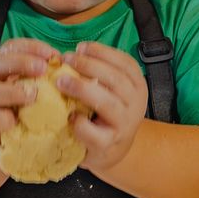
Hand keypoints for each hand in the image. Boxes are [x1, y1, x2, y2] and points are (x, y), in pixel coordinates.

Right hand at [0, 38, 58, 155]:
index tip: (52, 54)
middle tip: (43, 68)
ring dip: (10, 91)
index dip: (30, 46)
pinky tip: (14, 120)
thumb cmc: (29, 115)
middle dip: (19, 62)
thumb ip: (51, 81)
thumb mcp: (41, 94)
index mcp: (4, 70)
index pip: (10, 48)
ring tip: (32, 95)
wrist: (6, 148)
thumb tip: (77, 72)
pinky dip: (0, 119)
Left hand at [60, 41, 148, 171]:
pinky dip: (79, 122)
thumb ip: (99, 73)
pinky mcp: (108, 144)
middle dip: (88, 66)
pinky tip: (70, 116)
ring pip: (106, 103)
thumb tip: (73, 54)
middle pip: (115, 79)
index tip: (80, 47)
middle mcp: (135, 104)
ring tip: (61, 81)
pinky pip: (93, 131)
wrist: (113, 149)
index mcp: (138, 86)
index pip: (125, 63)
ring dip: (81, 89)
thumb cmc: (107, 113)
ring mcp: (124, 125)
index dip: (102, 52)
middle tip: (66, 60)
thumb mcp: (112, 90)